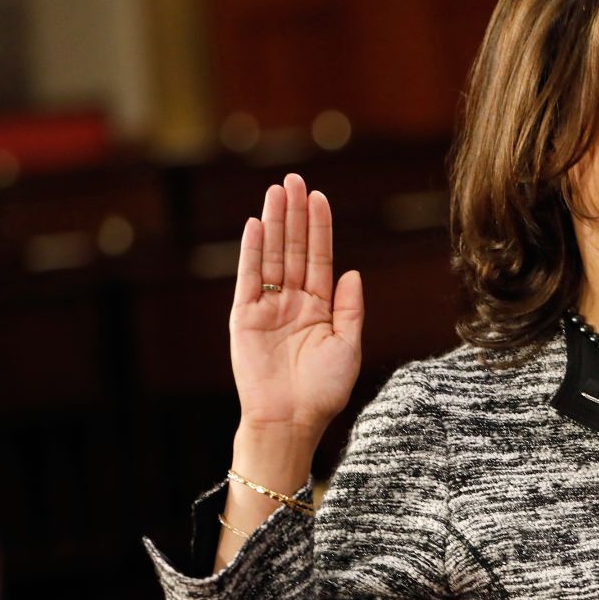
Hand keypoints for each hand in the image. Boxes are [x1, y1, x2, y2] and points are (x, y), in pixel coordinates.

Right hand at [229, 173, 362, 438]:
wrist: (291, 420)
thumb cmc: (323, 390)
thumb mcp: (348, 346)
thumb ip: (350, 308)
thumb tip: (353, 272)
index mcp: (320, 307)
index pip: (319, 258)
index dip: (319, 228)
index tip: (319, 197)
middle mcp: (293, 302)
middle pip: (293, 249)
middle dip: (294, 214)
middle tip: (294, 179)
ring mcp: (268, 308)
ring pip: (271, 256)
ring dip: (274, 224)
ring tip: (276, 191)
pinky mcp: (245, 317)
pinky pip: (249, 278)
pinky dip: (252, 252)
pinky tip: (256, 226)